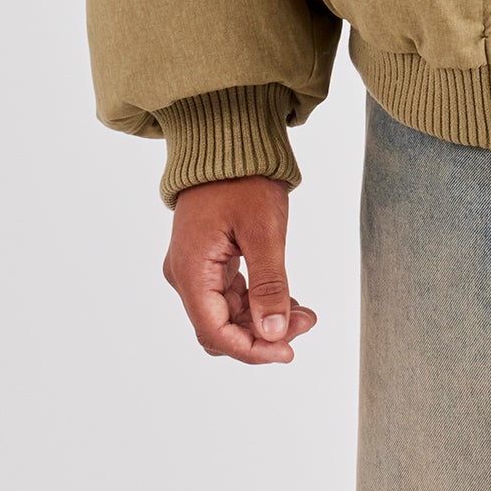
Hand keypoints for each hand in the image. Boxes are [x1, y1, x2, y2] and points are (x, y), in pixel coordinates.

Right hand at [162, 176, 317, 362]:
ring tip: (304, 314)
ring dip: (263, 319)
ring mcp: (196, 268)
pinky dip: (258, 301)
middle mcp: (186, 275)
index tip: (287, 352)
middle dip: (262, 335)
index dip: (251, 350)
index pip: (214, 332)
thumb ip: (268, 283)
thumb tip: (273, 333)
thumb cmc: (243, 177)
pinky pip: (231, 295)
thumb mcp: (263, 229)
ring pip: (227, 314)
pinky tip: (288, 301)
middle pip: (219, 328)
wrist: (228, 138)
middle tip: (304, 325)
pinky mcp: (209, 259)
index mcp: (191, 271)